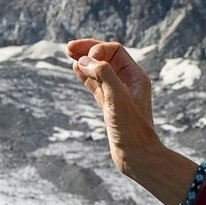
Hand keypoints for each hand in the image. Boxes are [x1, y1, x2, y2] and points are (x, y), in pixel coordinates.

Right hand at [66, 38, 157, 171]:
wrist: (137, 158)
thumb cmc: (131, 130)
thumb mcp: (117, 98)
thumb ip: (103, 74)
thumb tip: (84, 60)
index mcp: (135, 77)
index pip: (114, 51)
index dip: (98, 50)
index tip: (85, 60)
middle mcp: (128, 83)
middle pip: (106, 57)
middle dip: (88, 51)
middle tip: (68, 47)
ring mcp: (117, 95)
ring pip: (99, 71)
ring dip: (85, 61)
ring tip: (69, 53)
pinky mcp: (109, 107)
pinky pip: (96, 85)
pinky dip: (85, 76)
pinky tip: (75, 70)